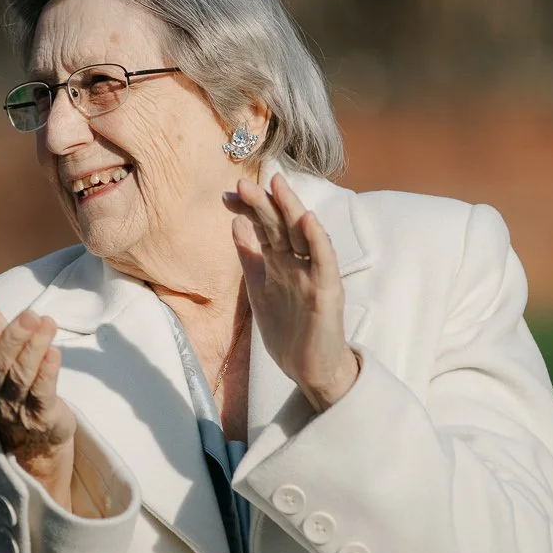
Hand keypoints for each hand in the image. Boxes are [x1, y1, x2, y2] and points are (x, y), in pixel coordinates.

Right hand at [0, 264, 77, 506]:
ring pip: (20, 379)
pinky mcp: (41, 418)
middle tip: (31, 315)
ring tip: (48, 323)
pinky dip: (47, 375)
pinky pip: (42, 396)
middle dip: (14, 339)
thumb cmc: (9, 373)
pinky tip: (55, 354)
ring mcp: (14, 409)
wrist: (34, 429)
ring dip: (33, 350)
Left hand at [226, 174, 358, 410]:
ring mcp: (313, 274)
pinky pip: (323, 261)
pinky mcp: (327, 291)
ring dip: (290, 209)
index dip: (248, 209)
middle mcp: (297, 263)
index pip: (263, 227)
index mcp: (280, 262)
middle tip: (241, 182)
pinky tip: (308, 219)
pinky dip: (317, 240)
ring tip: (277, 185)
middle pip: (280, 225)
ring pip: (303, 235)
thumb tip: (235, 223)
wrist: (311, 369)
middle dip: (262, 203)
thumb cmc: (289, 331)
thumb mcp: (260, 290)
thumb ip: (250, 258)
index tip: (225, 195)